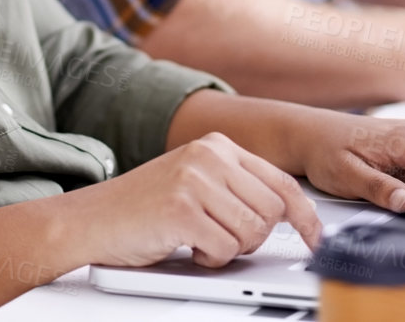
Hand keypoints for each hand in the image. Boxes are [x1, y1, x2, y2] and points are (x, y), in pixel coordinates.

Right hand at [59, 132, 321, 268]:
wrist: (90, 220)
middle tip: (220, 239)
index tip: (315, 236)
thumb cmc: (140, 208)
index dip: (304, 215)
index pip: (281, 181)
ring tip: (198, 240)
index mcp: (216, 145)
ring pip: (252, 232)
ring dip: (229, 249)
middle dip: (253, 237)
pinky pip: (225, 249)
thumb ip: (234, 188)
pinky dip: (209, 259)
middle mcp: (209, 155)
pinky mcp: (182, 209)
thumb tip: (287, 213)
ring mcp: (195, 179)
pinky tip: (186, 246)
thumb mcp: (194, 182)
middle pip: (272, 212)